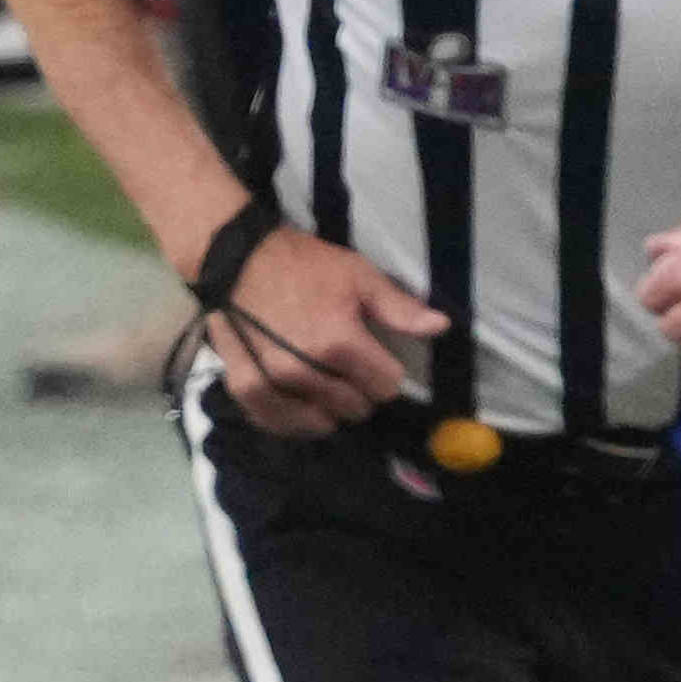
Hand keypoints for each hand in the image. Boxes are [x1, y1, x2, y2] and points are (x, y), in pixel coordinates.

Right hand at [200, 228, 448, 437]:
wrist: (239, 258)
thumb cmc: (303, 265)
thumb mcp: (358, 275)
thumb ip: (399, 308)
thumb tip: (441, 327)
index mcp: (338, 342)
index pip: (386, 386)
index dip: (386, 373)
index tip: (375, 358)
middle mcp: (305, 369)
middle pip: (355, 407)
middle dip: (358, 391)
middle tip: (345, 368)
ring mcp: (272, 381)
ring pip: (320, 421)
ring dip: (328, 409)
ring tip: (324, 385)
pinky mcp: (245, 385)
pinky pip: (276, 423)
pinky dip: (292, 422)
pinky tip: (301, 410)